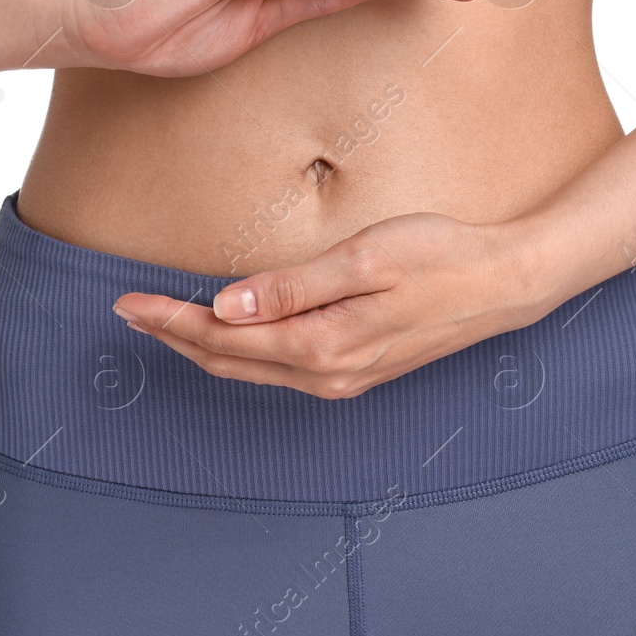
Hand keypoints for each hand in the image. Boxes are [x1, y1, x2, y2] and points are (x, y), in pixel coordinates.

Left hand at [111, 212, 557, 398]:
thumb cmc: (441, 257)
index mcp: (321, 345)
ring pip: (253, 370)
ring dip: (204, 348)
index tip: (128, 301)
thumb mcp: (366, 258)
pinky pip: (281, 371)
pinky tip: (232, 337)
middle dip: (174, 337)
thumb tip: (227, 306)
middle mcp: (326, 374)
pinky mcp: (358, 370)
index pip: (224, 336)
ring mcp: (343, 379)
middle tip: (127, 311)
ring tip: (165, 324)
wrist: (507, 284)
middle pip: (229, 360)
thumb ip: (294, 286)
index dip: (170, 319)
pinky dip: (243, 354)